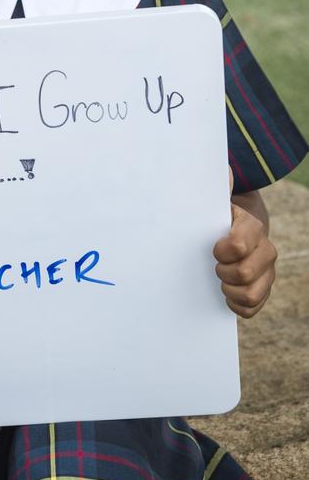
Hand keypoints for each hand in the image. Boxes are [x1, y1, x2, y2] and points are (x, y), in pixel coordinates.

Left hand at [213, 172, 275, 318]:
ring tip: (221, 280)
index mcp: (252, 226)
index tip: (213, 248)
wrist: (235, 227)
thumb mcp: (218, 198)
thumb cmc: (220, 213)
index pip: (239, 244)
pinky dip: (236, 305)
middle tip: (214, 265)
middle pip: (245, 272)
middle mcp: (265, 250)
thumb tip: (225, 170)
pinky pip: (252, 308)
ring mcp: (266, 272)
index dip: (223, 250)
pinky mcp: (262, 290)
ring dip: (230, 290)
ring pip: (251, 294)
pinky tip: (226, 294)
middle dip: (224, 272)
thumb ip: (221, 186)